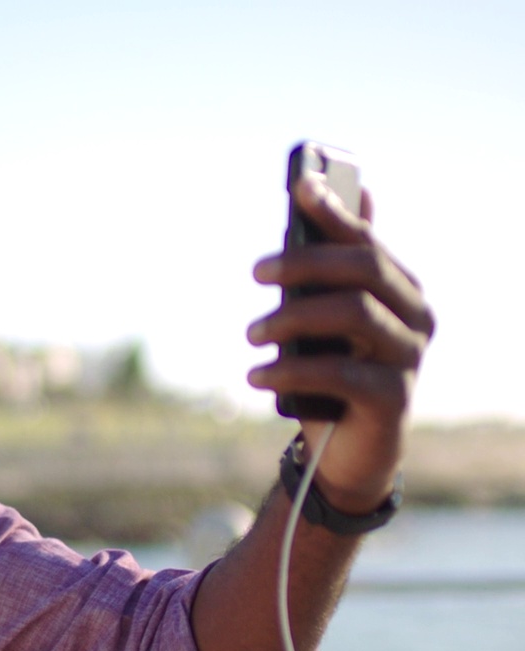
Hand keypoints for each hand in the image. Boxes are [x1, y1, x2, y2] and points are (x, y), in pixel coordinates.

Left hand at [245, 172, 435, 512]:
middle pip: (365, 268)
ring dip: (292, 316)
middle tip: (257, 271)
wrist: (344, 449)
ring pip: (354, 312)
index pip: (367, 240)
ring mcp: (409, 358)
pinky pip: (340, 372)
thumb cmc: (330, 370)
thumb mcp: (321, 317)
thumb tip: (343, 191)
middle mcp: (415, 317)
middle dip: (305, 261)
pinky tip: (256, 375)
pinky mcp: (393, 399)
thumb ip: (327, 266)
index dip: (335, 211)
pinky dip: (290, 369)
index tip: (299, 186)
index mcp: (400, 289)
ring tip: (252, 333)